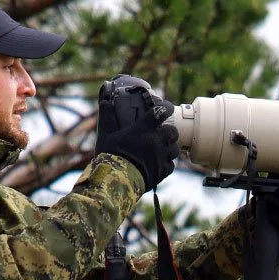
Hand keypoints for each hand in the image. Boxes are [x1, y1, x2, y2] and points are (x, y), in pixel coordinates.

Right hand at [95, 74, 178, 192]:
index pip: (161, 112)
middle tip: (162, 133)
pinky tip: (160, 164)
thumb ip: (107, 115)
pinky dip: (166, 164)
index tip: (166, 108)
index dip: (166, 108)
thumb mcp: (106, 134)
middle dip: (170, 131)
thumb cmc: (110, 155)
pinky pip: (171, 165)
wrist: (117, 181)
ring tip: (162, 149)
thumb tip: (104, 99)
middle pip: (172, 131)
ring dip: (170, 147)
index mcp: (144, 128)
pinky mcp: (163, 171)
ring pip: (174, 148)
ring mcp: (162, 156)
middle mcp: (156, 141)